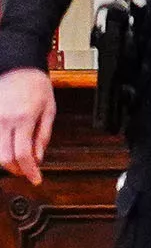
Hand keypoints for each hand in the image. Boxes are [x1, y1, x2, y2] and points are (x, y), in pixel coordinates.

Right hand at [0, 69, 55, 185]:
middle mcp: (4, 120)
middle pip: (4, 158)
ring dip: (6, 161)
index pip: (24, 154)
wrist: (18, 68)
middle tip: (27, 171)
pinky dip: (0, 149)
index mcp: (23, 118)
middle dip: (16, 169)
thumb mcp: (49, 110)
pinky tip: (9, 148)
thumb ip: (43, 136)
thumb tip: (38, 158)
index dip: (30, 171)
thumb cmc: (36, 86)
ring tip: (19, 159)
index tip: (35, 179)